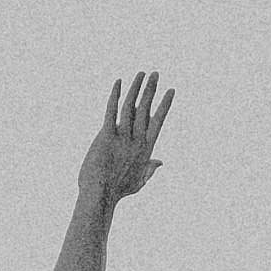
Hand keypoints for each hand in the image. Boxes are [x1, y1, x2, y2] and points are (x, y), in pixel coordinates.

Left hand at [80, 71, 171, 206]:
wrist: (100, 196)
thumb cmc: (118, 191)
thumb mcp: (139, 181)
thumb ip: (151, 170)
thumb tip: (161, 162)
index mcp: (145, 149)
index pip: (158, 121)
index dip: (164, 104)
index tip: (171, 90)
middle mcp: (136, 141)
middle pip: (146, 109)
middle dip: (151, 90)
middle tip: (156, 73)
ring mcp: (122, 138)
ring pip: (131, 107)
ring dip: (136, 88)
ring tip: (141, 73)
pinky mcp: (106, 136)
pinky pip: (111, 111)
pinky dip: (115, 96)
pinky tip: (119, 82)